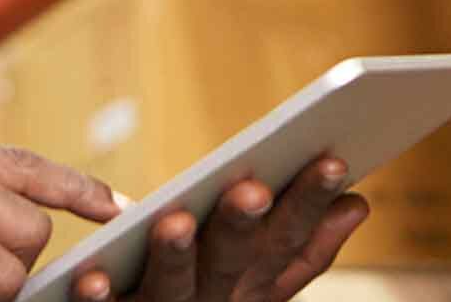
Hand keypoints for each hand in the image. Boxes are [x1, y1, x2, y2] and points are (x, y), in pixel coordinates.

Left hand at [68, 156, 370, 301]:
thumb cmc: (196, 296)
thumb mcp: (254, 280)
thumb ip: (302, 249)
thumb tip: (357, 203)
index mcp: (249, 287)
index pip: (287, 246)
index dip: (311, 207)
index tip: (333, 161)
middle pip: (231, 263)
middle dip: (242, 226)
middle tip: (253, 189)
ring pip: (170, 288)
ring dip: (175, 256)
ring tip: (175, 222)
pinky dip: (100, 297)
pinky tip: (93, 277)